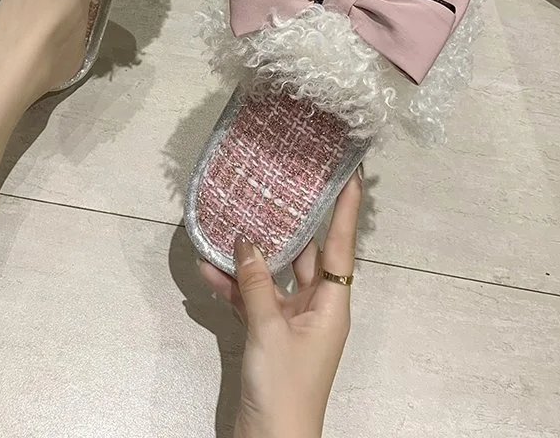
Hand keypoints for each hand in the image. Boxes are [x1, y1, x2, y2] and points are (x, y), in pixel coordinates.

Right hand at [199, 170, 362, 437]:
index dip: (346, 209)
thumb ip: (256, 282)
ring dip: (251, 257)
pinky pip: (252, 300)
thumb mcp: (269, 329)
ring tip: (233, 221)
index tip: (352, 175)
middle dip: (291, 225)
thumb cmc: (284, 385)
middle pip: (305, 255)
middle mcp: (315, 306)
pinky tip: (208, 269)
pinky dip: (232, 287)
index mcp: (332, 303)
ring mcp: (291, 320)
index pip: (341, 245)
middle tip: (281, 187)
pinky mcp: (268, 334)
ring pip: (272, 276)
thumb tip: (245, 241)